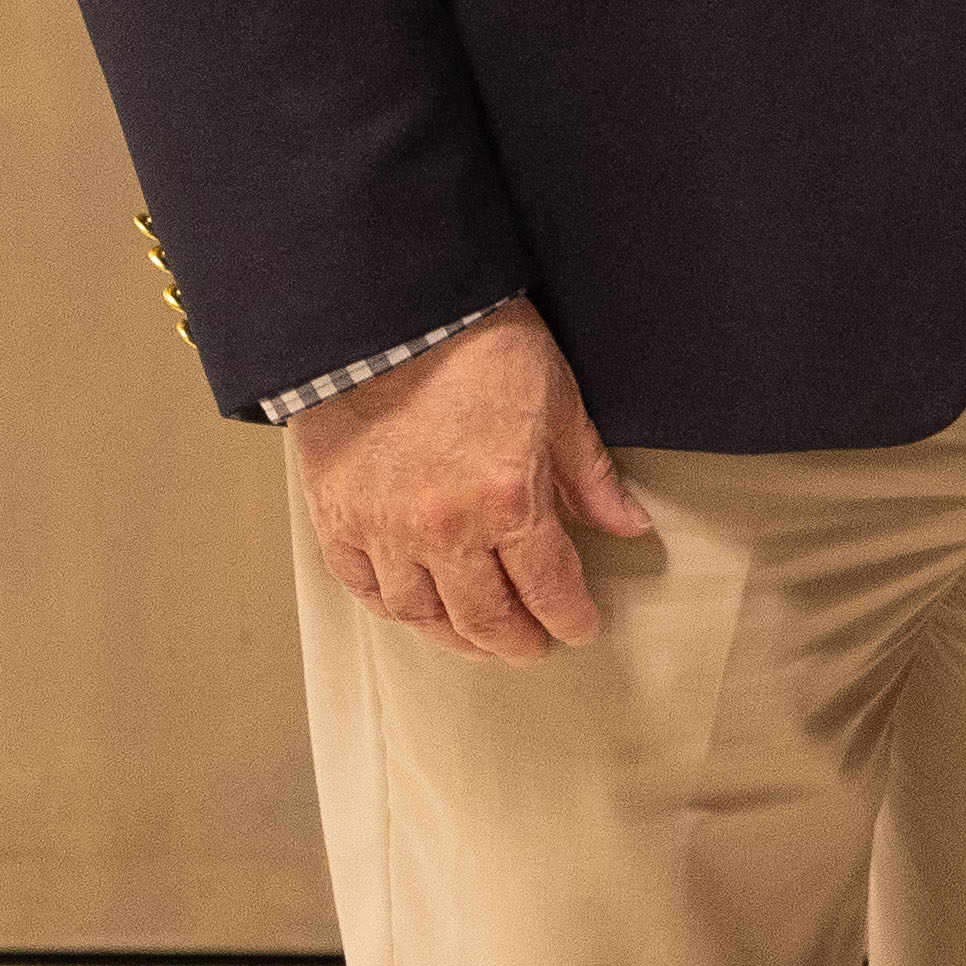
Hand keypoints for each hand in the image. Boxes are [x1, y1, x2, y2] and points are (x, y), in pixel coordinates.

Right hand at [290, 306, 651, 658]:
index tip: (578, 629)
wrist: (388, 316)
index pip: (548, 587)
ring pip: (421, 615)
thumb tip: (629, 525)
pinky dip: (393, 608)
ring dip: (454, 637)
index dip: (569, 618)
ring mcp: (383, 530)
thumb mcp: (559, 404)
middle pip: (485, 617)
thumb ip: (590, 476)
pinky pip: (364, 588)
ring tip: (478, 641)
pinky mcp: (336, 520)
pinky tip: (415, 610)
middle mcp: (443, 530)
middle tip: (531, 648)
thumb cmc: (478, 348)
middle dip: (516, 641)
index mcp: (508, 501)